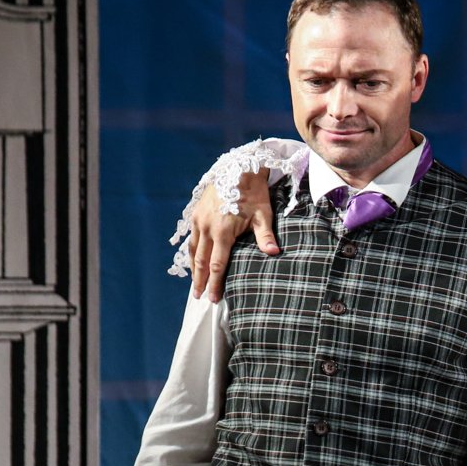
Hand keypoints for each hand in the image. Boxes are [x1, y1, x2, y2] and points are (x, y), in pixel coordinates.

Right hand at [190, 168, 279, 301]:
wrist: (238, 167)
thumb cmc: (254, 192)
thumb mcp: (263, 214)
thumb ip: (265, 236)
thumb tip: (275, 254)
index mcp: (223, 231)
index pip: (217, 264)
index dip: (215, 283)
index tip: (214, 298)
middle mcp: (207, 227)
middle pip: (201, 261)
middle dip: (200, 281)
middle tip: (199, 297)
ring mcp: (199, 219)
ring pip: (193, 249)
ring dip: (193, 268)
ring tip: (194, 283)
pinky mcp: (196, 212)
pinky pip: (191, 237)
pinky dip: (192, 251)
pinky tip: (193, 259)